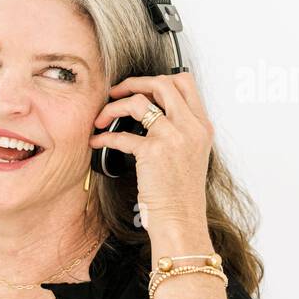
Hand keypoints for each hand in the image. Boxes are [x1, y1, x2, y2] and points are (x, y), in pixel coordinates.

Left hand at [89, 72, 213, 233]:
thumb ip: (181, 131)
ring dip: (113, 107)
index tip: (139, 87)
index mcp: (201, 126)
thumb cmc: (181, 193)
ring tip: (101, 118)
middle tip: (115, 93)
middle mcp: (190, 127)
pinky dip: (103, 137)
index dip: (157, 78)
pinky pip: (120, 134)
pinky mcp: (153, 153)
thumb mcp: (192, 155)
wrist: (181, 220)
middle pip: (162, 83)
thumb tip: (155, 113)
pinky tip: (97, 142)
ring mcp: (173, 138)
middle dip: (133, 83)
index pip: (185, 82)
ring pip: (139, 102)